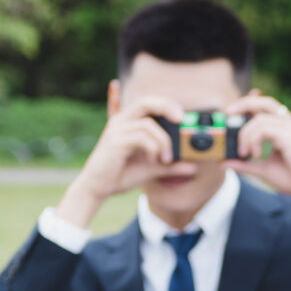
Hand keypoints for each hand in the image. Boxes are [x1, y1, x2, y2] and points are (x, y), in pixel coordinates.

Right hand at [56, 96, 196, 226]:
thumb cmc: (120, 175)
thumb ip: (171, 166)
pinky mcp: (115, 142)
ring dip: (163, 141)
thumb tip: (193, 167)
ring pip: (148, 124)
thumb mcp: (152, 169)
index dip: (166, 104)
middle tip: (181, 120)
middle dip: (166, 106)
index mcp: (128, 122)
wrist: (97, 188)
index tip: (182, 116)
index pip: (148, 102)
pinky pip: (141, 137)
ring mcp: (117, 130)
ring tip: (166, 159)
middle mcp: (121, 122)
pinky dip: (153, 148)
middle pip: (146, 102)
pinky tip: (154, 160)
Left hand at [223, 90, 290, 210]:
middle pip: (264, 102)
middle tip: (227, 114)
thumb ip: (245, 165)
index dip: (250, 103)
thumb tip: (224, 163)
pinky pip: (263, 128)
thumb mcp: (264, 171)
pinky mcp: (290, 135)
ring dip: (245, 135)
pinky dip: (253, 140)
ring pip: (259, 118)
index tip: (231, 111)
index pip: (267, 106)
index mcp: (288, 128)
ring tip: (245, 154)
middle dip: (243, 104)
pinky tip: (255, 154)